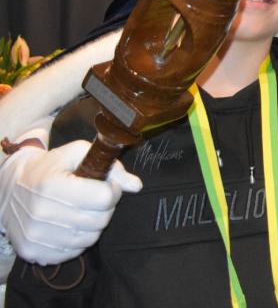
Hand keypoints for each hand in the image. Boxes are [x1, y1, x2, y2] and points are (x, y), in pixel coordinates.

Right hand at [0, 140, 141, 264]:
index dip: (113, 190)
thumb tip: (136, 186)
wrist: (10, 188)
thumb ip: (111, 166)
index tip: (107, 185)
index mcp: (52, 185)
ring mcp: (34, 236)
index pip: (104, 197)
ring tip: (82, 211)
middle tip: (95, 198)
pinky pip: (72, 253)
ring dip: (93, 225)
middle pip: (100, 220)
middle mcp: (41, 213)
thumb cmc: (51, 167)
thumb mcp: (78, 153)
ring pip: (89, 239)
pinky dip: (77, 241)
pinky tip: (69, 225)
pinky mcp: (32, 252)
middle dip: (105, 208)